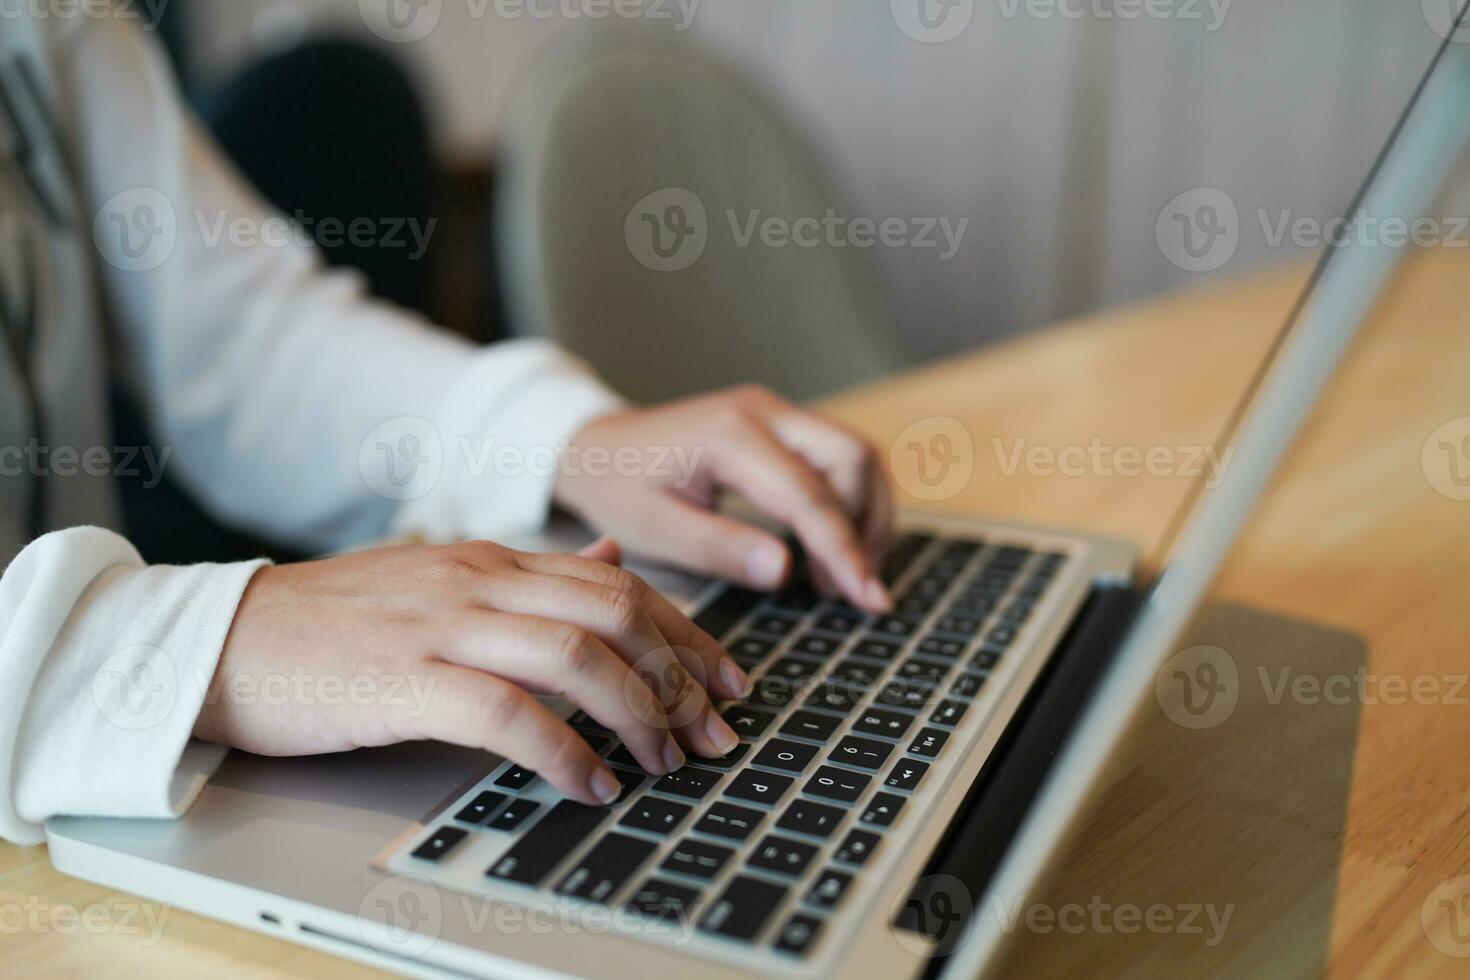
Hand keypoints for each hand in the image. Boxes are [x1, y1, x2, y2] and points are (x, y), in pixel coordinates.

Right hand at [194, 539, 747, 805]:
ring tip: (664, 763)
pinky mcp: (404, 680)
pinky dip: (563, 752)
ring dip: (636, 714)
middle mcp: (478, 582)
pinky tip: (590, 784)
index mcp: (492, 559)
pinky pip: (508, 713)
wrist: (223, 636)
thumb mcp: (440, 577)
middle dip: (681, 675)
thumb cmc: (335, 621)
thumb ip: (530, 573)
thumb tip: (611, 561)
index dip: (687, 634)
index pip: (620, 583)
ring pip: (575, 655)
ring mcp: (441, 626)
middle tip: (715, 730)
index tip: (728, 680)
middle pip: (615, 611)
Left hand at [555, 385, 893, 612]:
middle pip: (853, 457)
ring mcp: (776, 412)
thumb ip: (720, 549)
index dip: (845, 550)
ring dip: (865, 514)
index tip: (870, 598)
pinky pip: (838, 456)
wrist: (597, 447)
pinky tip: (832, 547)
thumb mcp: (655, 530)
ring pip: (856, 453)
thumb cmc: (618, 489)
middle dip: (865, 526)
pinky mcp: (781, 425)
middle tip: (852, 589)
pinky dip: (850, 501)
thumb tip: (786, 572)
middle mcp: (763, 411)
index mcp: (729, 434)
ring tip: (845, 574)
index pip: (808, 494)